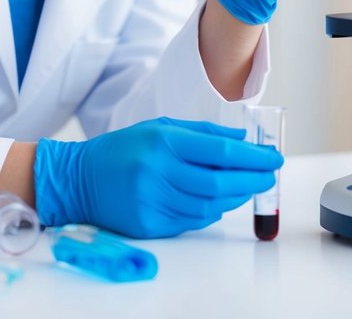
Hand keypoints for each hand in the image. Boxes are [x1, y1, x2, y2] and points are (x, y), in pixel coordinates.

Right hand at [33, 118, 282, 237]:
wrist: (79, 179)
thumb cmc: (125, 148)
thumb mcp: (162, 126)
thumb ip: (204, 132)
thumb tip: (243, 139)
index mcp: (164, 140)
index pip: (221, 150)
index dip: (253, 156)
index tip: (273, 157)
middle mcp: (158, 170)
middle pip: (220, 182)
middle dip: (252, 179)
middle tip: (269, 176)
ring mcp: (152, 200)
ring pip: (209, 205)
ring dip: (234, 198)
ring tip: (247, 187)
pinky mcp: (148, 224)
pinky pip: (191, 220)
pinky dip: (211, 212)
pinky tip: (219, 202)